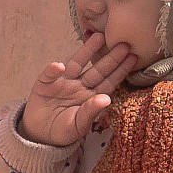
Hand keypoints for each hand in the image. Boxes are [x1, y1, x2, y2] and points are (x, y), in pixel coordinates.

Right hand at [18, 31, 135, 146]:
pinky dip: (53, 70)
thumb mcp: (78, 126)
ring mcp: (62, 82)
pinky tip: (59, 65)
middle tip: (124, 43)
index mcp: (91, 97)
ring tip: (97, 37)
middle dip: (110, 57)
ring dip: (86, 51)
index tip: (133, 58)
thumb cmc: (62, 130)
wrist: (39, 135)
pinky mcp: (44, 83)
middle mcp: (79, 86)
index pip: (109, 82)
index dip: (120, 70)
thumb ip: (90, 112)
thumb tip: (106, 99)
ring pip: (76, 64)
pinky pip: (49, 75)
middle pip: (96, 70)